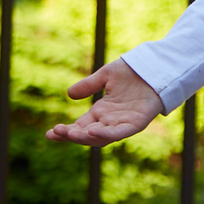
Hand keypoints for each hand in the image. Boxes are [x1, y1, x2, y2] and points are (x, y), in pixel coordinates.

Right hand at [47, 59, 163, 146]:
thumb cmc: (132, 72)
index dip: (65, 131)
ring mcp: (123, 123)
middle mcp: (110, 121)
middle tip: (56, 132)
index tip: (49, 133)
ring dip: (86, 137)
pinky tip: (93, 131)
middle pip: (88, 134)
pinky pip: (120, 132)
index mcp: (102, 112)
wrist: (154, 67)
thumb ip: (89, 85)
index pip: (80, 126)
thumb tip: (69, 94)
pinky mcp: (136, 123)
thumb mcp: (105, 76)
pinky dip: (107, 134)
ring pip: (102, 137)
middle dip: (71, 135)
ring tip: (70, 133)